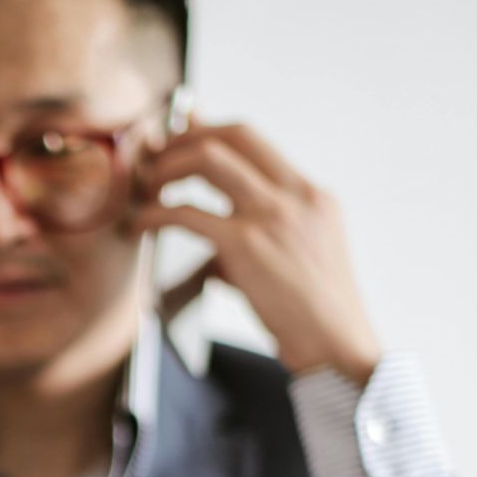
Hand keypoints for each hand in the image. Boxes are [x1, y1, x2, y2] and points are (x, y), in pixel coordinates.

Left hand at [135, 122, 381, 385]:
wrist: (337, 346)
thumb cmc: (316, 315)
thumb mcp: (301, 259)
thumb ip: (263, 237)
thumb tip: (216, 241)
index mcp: (312, 195)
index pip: (256, 140)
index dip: (211, 129)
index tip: (183, 133)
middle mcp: (296, 195)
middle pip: (234, 134)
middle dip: (187, 137)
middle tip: (157, 156)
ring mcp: (272, 216)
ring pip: (209, 158)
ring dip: (169, 166)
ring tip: (146, 187)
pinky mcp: (246, 246)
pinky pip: (187, 213)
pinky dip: (155, 213)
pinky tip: (140, 224)